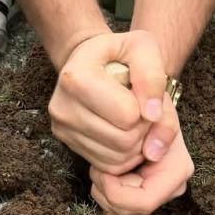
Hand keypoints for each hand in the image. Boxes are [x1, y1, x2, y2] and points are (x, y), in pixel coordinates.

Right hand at [49, 30, 179, 174]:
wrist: (89, 62)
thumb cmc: (118, 53)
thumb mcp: (142, 48)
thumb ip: (153, 77)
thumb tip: (152, 117)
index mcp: (76, 78)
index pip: (128, 115)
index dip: (146, 107)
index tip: (142, 93)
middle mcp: (62, 106)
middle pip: (123, 140)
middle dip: (144, 129)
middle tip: (143, 109)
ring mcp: (62, 128)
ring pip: (117, 158)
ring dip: (137, 144)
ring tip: (134, 118)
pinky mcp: (67, 143)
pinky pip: (108, 166)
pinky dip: (125, 156)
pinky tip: (125, 132)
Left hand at [89, 102, 193, 214]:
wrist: (144, 104)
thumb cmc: (146, 104)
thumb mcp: (156, 105)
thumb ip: (161, 123)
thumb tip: (152, 154)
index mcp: (177, 170)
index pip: (144, 202)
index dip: (115, 192)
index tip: (102, 169)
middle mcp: (172, 187)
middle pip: (131, 213)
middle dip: (107, 193)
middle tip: (97, 167)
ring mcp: (159, 194)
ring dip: (104, 195)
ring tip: (101, 169)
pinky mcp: (144, 195)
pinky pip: (120, 213)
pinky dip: (107, 198)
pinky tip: (105, 177)